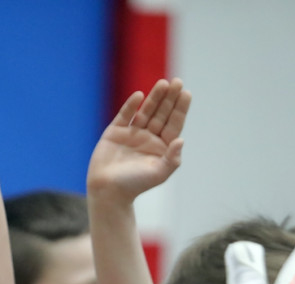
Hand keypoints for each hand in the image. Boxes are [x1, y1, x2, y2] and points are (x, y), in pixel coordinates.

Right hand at [86, 78, 190, 200]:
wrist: (107, 191)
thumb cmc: (135, 185)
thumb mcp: (158, 174)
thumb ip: (172, 158)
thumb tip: (181, 140)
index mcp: (161, 147)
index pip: (173, 124)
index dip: (180, 109)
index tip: (186, 93)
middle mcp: (148, 138)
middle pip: (161, 114)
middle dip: (169, 98)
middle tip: (177, 82)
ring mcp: (131, 134)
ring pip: (146, 111)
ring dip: (154, 97)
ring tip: (163, 83)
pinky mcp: (115, 132)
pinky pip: (125, 116)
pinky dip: (131, 105)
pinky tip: (139, 95)